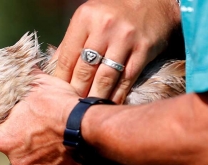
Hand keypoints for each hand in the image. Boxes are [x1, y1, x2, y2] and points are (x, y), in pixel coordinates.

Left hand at [0, 72, 81, 164]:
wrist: (86, 127)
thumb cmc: (58, 105)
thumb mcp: (36, 84)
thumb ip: (21, 80)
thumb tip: (14, 67)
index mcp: (3, 139)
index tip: (9, 118)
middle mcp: (15, 159)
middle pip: (11, 146)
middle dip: (20, 136)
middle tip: (34, 124)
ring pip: (29, 158)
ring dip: (36, 148)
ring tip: (50, 134)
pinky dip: (52, 159)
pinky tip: (60, 146)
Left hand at [54, 0, 180, 102]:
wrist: (154, 3)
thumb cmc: (114, 13)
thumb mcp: (88, 19)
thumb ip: (71, 43)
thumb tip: (53, 71)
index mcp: (85, 18)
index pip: (67, 57)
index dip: (61, 81)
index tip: (58, 96)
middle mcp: (104, 27)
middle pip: (85, 70)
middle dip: (77, 92)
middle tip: (72, 109)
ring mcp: (125, 39)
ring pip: (105, 78)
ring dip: (95, 97)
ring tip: (89, 110)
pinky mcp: (143, 49)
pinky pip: (126, 79)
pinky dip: (117, 95)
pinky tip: (110, 105)